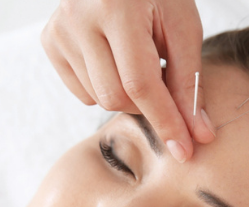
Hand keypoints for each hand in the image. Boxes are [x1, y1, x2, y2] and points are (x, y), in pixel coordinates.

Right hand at [41, 0, 215, 162]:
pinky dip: (105, 87)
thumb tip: (199, 136)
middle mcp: (78, 18)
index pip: (140, 83)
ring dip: (127, 95)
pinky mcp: (50, 40)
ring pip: (98, 98)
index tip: (185, 149)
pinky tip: (116, 60)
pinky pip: (82, 90)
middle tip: (166, 84)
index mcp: (116, 7)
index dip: (165, 120)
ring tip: (140, 61)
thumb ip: (190, 82)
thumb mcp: (183, 27)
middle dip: (147, 106)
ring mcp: (59, 30)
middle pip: (116, 97)